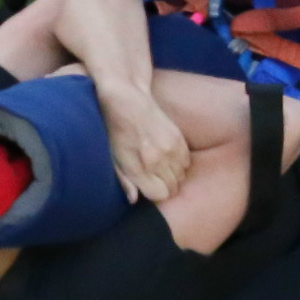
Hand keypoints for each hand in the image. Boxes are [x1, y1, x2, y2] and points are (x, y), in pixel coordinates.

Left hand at [102, 87, 189, 203]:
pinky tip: (168, 158)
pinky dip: (180, 164)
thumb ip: (125, 181)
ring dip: (173, 176)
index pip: (160, 195)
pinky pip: (187, 163)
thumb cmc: (115, 130)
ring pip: (182, 176)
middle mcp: (157, 159)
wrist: (127, 99)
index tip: (149, 188)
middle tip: (154, 179)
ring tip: (160, 167)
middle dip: (164, 187)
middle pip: (173, 188)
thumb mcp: (113, 158)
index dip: (155, 195)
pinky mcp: (178, 138)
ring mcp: (170, 148)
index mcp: (138, 167)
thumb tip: (134, 200)